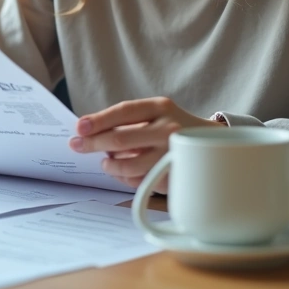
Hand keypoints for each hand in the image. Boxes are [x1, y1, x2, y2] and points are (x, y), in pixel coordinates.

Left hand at [68, 97, 222, 189]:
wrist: (212, 144)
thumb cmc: (172, 128)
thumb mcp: (155, 115)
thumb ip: (126, 122)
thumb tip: (89, 132)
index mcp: (160, 107)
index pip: (123, 112)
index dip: (98, 120)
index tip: (79, 127)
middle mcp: (168, 128)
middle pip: (120, 138)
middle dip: (93, 143)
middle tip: (76, 146)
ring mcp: (171, 154)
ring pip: (128, 165)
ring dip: (109, 165)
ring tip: (105, 162)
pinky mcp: (173, 176)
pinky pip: (139, 180)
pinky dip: (125, 178)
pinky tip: (124, 173)